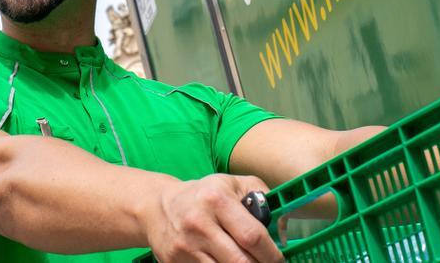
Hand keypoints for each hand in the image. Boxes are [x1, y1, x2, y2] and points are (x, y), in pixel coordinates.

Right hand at [144, 174, 283, 262]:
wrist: (158, 206)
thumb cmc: (204, 195)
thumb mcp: (233, 184)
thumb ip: (262, 197)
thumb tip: (281, 227)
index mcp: (216, 199)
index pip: (252, 236)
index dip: (272, 254)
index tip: (279, 260)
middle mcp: (199, 223)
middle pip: (240, 262)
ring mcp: (185, 246)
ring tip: (247, 261)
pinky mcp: (175, 262)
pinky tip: (226, 262)